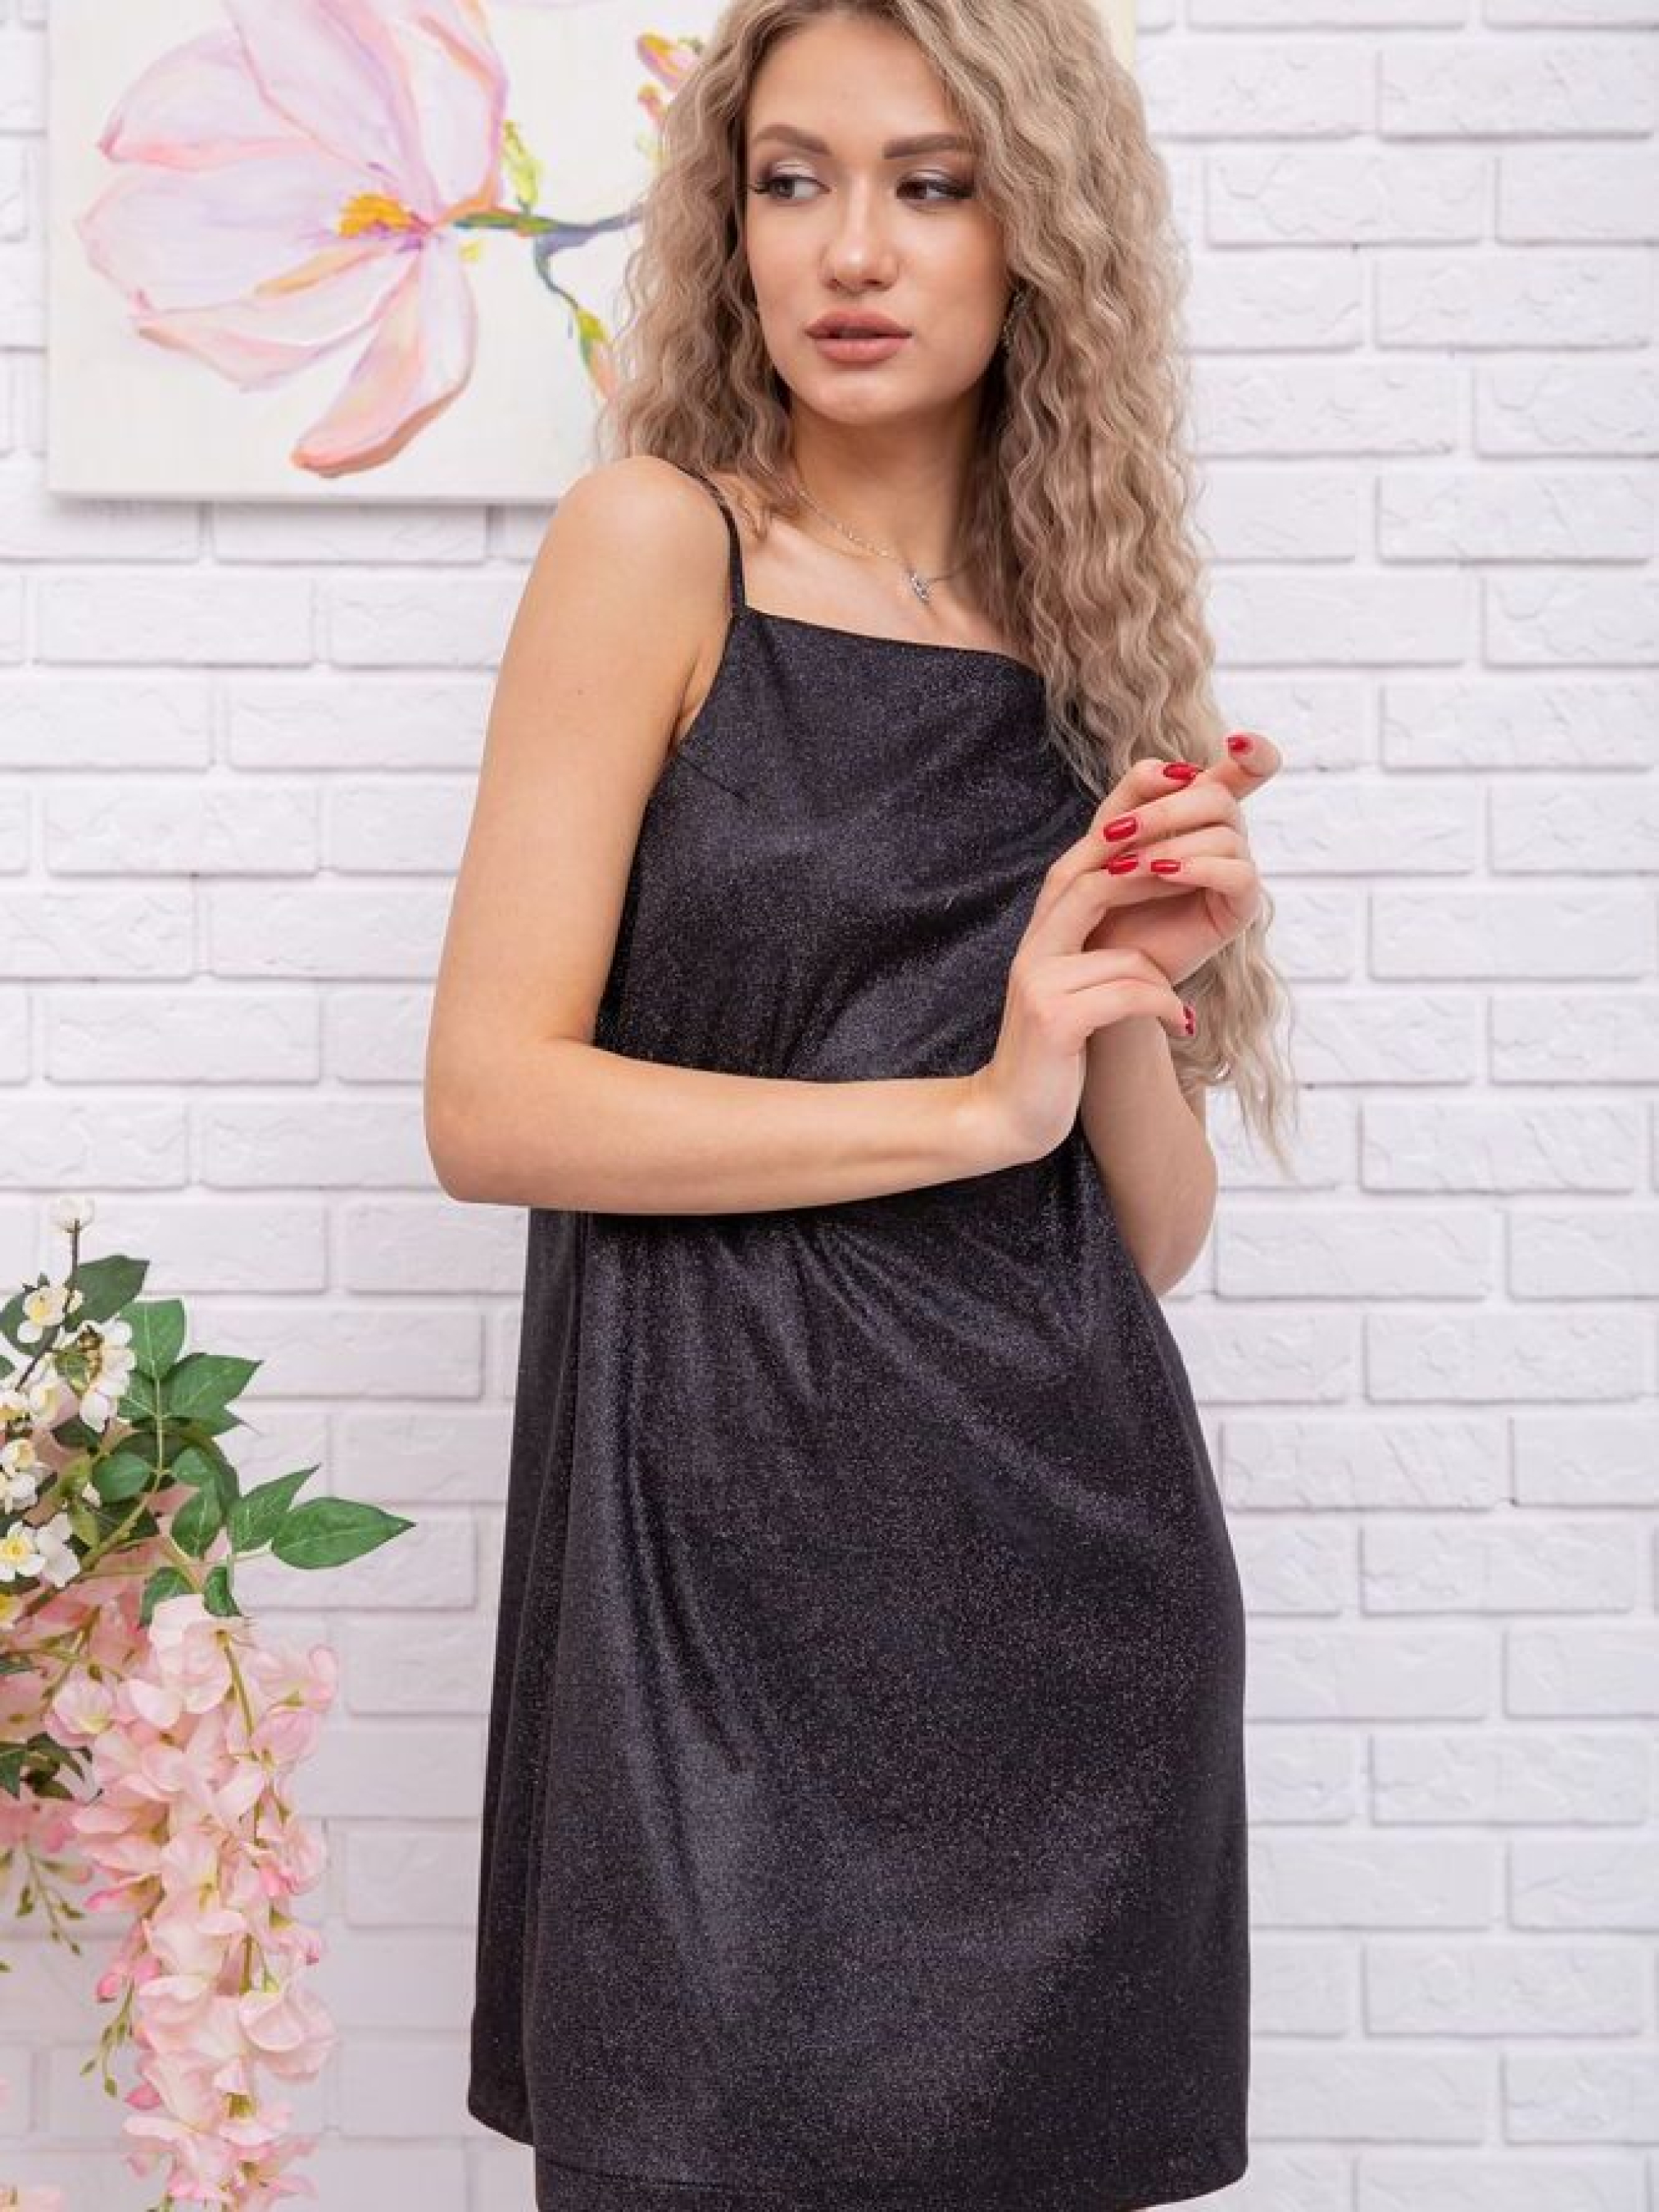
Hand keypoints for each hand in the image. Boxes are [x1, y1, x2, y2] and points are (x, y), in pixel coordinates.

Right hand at [968, 819, 1197, 1168]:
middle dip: (1154, 872)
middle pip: (1094, 880)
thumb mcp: (1072, 987)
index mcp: (1041, 934)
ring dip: (1163, 985)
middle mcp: (1034, 948)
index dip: (1124, 826)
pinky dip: (1164, 1010)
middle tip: (1202, 878)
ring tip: (1178, 1010)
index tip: (1174, 811)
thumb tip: (1145, 903)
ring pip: (1127, 955)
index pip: (1080, 858)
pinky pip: (1131, 996)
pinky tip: (1178, 1028)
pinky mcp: (1055, 1020)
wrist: (1008, 1116)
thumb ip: (1094, 944)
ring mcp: (1040, 981)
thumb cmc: (1053, 1052)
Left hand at [1082, 731, 1277, 987]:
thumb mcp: (1109, 833)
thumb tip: (1173, 767)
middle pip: (1219, 796)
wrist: (1095, 958)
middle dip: (1167, 808)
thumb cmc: (1101, 894)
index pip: (1245, 771)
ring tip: (1125, 867)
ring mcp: (1236, 870)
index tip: (1237, 743)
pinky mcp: (1240, 907)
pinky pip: (1239, 873)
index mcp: (1199, 811)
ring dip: (1170, 842)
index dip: (1255, 753)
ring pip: (1226, 833)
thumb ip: (1135, 792)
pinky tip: (1164, 872)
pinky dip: (1199, 867)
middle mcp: (1225, 835)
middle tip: (1118, 831)